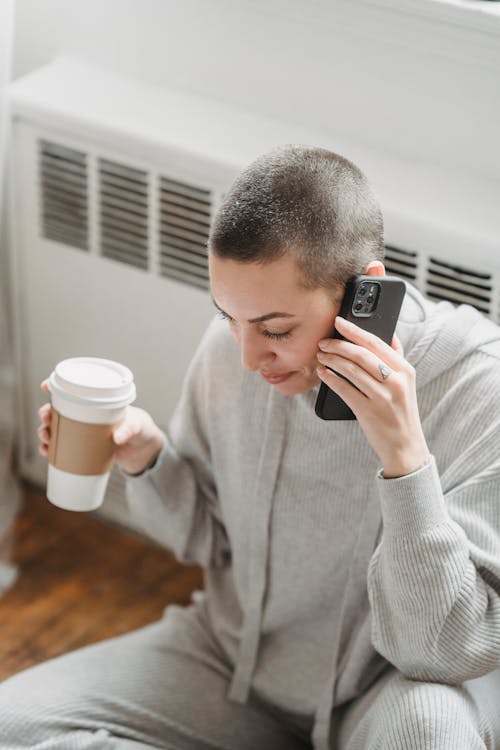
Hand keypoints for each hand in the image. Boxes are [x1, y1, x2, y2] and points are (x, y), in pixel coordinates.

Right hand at [37, 380, 164, 475]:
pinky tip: (47, 452)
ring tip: (46, 438)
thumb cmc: (141, 429)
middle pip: (58, 409)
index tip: (45, 386)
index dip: (56, 385)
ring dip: (46, 431)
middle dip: (46, 412)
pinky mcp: (83, 447)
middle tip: (46, 420)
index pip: (74, 389)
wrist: (144, 450)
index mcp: (97, 402)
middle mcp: (87, 414)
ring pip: (57, 428)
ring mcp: (83, 430)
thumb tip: (117, 438)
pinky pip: (62, 446)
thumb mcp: (137, 426)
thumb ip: (129, 429)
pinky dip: (52, 449)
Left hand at [316, 317, 429, 477]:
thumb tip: (387, 334)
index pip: (377, 342)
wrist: (405, 446)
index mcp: (405, 370)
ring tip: (320, 356)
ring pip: (351, 370)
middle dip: (338, 345)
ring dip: (331, 360)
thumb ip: (396, 360)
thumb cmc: (400, 412)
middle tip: (323, 342)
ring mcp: (382, 397)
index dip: (355, 330)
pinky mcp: (368, 411)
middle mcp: (396, 381)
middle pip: (361, 354)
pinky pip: (344, 389)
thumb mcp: (406, 383)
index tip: (339, 321)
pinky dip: (331, 379)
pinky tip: (323, 373)